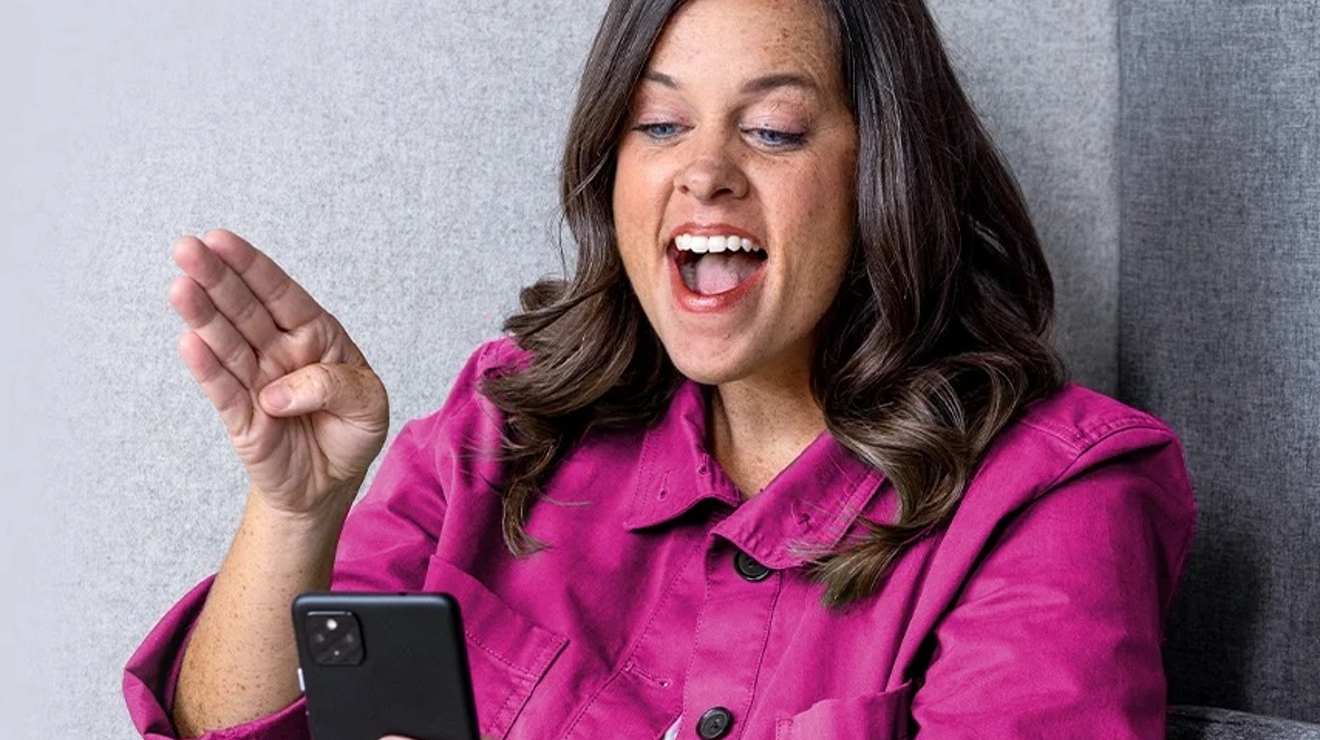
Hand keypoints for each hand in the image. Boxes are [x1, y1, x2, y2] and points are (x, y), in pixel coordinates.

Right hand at [169, 229, 388, 517]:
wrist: (330, 485)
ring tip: (180, 287)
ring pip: (226, 343)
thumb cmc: (352, 432)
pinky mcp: (240, 418)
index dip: (251, 267)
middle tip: (185, 249)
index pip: (280, 294)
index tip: (219, 240)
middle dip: (216, 278)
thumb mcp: (370, 404)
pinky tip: (188, 341)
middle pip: (244, 309)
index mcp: (314, 334)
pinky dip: (206, 368)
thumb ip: (337, 385)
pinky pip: (222, 390)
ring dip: (203, 315)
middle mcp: (279, 351)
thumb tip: (278, 392)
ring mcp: (255, 381)